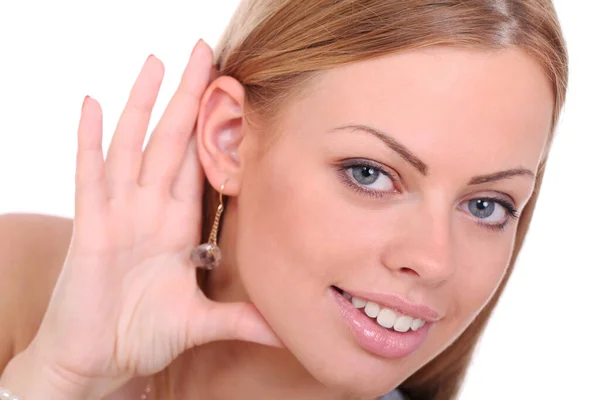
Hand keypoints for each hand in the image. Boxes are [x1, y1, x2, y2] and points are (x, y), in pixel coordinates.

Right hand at [26, 40, 280, 398]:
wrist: (97, 362)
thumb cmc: (140, 337)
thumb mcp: (200, 324)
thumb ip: (240, 320)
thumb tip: (284, 330)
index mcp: (178, 226)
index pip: (199, 164)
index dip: (213, 128)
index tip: (232, 93)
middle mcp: (150, 211)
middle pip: (171, 141)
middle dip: (187, 97)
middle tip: (203, 53)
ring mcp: (119, 214)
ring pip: (134, 145)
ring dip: (144, 104)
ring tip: (156, 62)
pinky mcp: (90, 226)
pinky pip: (89, 174)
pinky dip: (89, 139)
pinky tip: (91, 103)